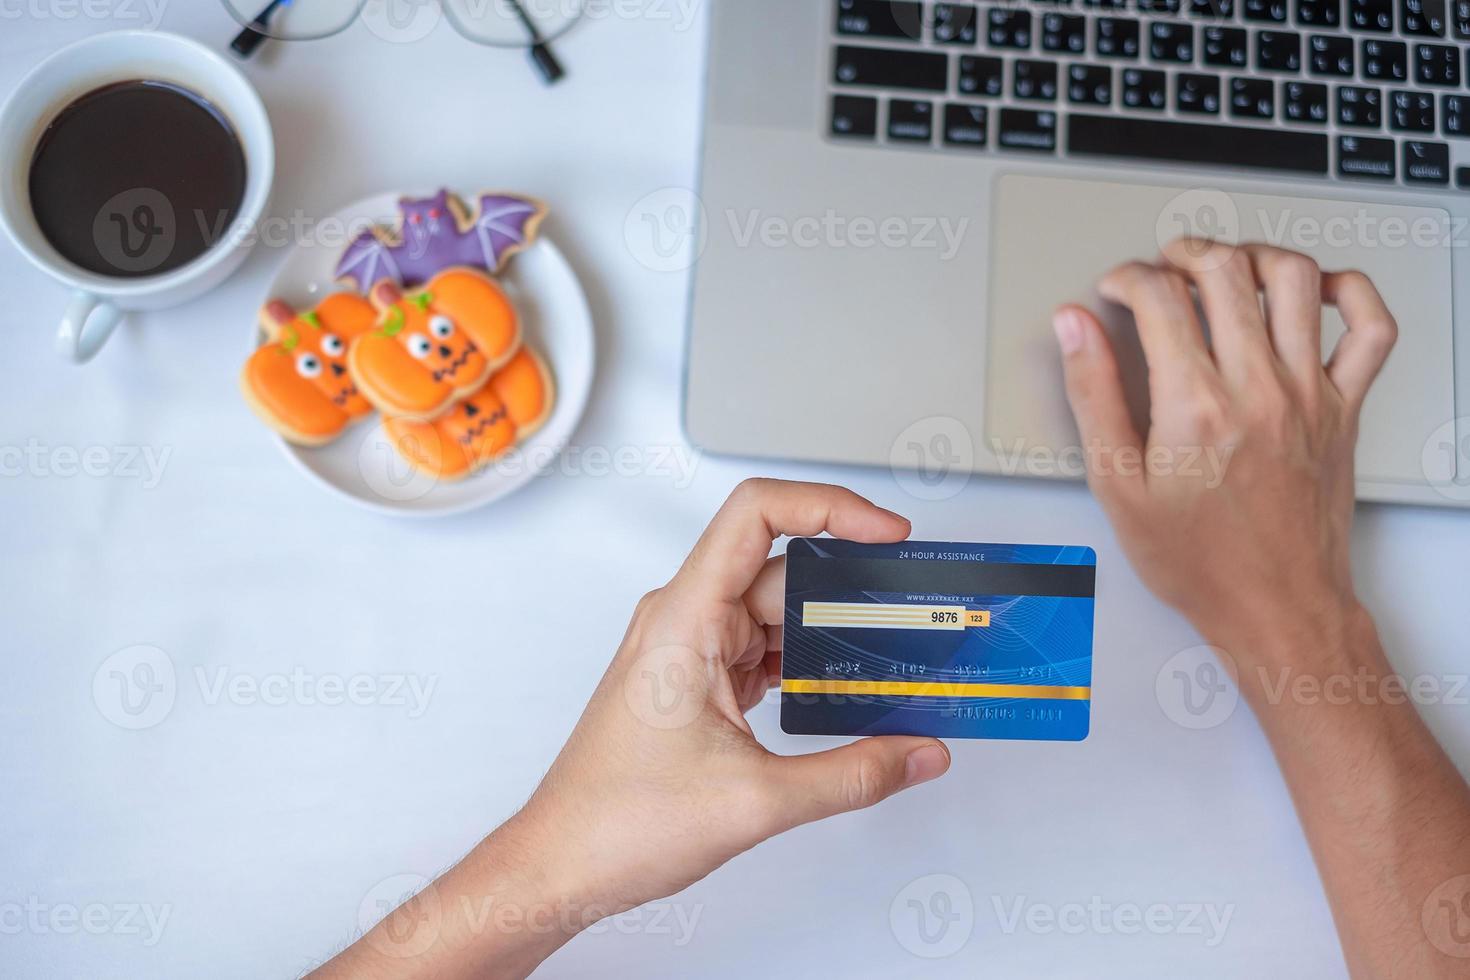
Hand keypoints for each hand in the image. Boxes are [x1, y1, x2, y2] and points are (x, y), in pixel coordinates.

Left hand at [511, 479, 950, 913]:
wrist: (561, 863)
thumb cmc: (617, 821)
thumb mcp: (756, 802)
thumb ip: (852, 775)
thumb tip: (919, 752)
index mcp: (684, 617)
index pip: (756, 513)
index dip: (828, 506)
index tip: (885, 532)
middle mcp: (683, 618)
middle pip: (782, 568)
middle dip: (850, 585)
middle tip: (912, 609)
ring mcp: (688, 646)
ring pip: (776, 610)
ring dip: (831, 629)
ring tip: (892, 652)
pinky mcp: (695, 677)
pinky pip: (762, 646)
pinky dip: (807, 661)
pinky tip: (845, 686)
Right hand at [1052, 239, 1396, 662]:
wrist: (1275, 606)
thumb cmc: (1200, 560)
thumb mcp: (1116, 484)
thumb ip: (1093, 394)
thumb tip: (1075, 328)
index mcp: (1195, 406)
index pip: (1160, 297)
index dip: (1127, 278)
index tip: (1115, 289)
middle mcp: (1258, 388)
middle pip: (1226, 271)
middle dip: (1184, 253)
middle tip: (1163, 267)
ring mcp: (1310, 393)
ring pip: (1296, 279)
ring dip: (1254, 255)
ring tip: (1227, 266)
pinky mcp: (1345, 407)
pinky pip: (1371, 328)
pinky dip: (1351, 292)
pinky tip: (1316, 290)